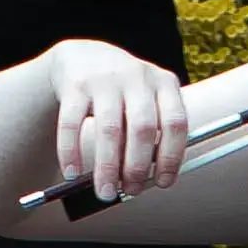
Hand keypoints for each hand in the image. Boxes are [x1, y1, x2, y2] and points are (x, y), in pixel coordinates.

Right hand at [42, 38, 193, 198]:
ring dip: (107, 167)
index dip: (172, 157)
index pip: (176, 123)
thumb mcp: (147, 100)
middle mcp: (137, 77)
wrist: (84, 56)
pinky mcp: (75, 84)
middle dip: (137, 168)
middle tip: (131, 191)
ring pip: (109, 129)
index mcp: (164, 83)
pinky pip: (71, 123)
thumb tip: (145, 180)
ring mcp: (105, 79)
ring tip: (105, 191)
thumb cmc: (122, 90)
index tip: (164, 183)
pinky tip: (72, 172)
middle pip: (142, 128)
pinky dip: (71, 152)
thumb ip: (151, 134)